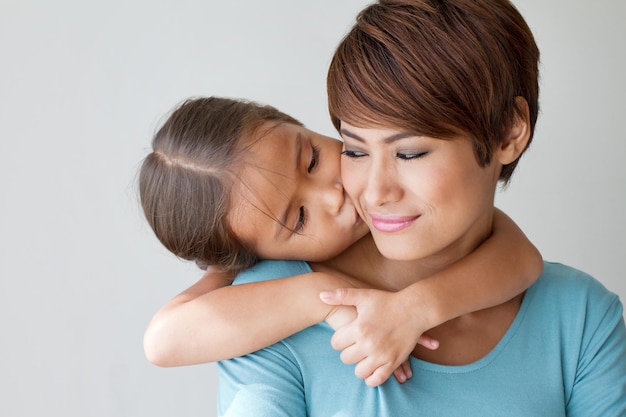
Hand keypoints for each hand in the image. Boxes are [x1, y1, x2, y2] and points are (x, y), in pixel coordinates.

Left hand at [321, 287, 438, 386]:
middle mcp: (368, 344)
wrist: (414, 309)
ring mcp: (381, 355)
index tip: (345, 335)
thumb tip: (321, 295)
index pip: (335, 343)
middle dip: (348, 351)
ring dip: (359, 365)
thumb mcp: (363, 295)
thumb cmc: (387, 301)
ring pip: (359, 371)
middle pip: (345, 358)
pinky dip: (371, 378)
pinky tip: (370, 368)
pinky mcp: (393, 362)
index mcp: (359, 328)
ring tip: (362, 355)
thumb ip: (341, 295)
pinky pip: (376, 379)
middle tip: (354, 344)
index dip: (339, 339)